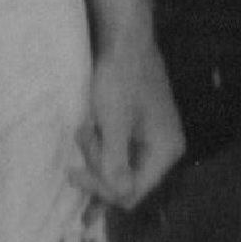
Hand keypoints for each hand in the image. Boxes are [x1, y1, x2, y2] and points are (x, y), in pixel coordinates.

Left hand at [74, 39, 183, 208]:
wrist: (125, 42)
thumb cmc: (120, 81)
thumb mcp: (114, 124)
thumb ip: (116, 164)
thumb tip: (121, 199)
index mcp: (166, 150)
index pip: (133, 191)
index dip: (103, 189)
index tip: (74, 172)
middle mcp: (165, 149)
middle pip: (127, 182)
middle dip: (99, 167)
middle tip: (82, 138)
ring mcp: (153, 140)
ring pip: (120, 168)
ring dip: (97, 154)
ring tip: (86, 127)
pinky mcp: (141, 131)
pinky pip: (121, 155)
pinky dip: (101, 153)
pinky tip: (88, 151)